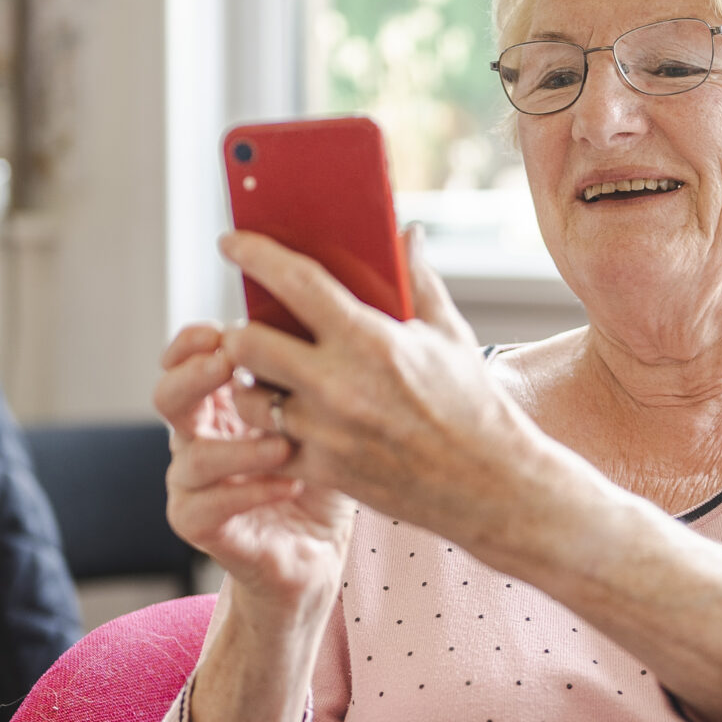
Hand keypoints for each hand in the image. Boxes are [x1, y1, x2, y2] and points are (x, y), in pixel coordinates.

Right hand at [152, 319, 352, 618]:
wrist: (315, 554)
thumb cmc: (323, 476)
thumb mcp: (326, 416)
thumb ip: (318, 373)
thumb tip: (346, 311)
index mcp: (220, 404)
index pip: (186, 360)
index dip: (193, 342)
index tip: (221, 328)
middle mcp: (197, 439)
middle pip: (169, 397)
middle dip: (194, 375)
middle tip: (230, 363)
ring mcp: (192, 485)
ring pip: (191, 456)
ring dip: (239, 446)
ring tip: (284, 444)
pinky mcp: (200, 527)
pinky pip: (207, 506)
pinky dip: (250, 491)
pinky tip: (289, 483)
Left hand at [215, 226, 536, 550]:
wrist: (489, 486)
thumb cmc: (473, 406)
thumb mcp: (450, 334)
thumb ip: (419, 280)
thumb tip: (408, 234)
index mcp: (371, 340)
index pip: (294, 282)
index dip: (254, 255)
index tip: (232, 243)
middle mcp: (339, 385)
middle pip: (247, 342)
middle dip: (240, 331)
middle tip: (252, 328)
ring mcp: (325, 432)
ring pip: (248, 396)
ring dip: (250, 382)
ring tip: (270, 376)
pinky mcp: (322, 471)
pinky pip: (267, 444)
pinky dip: (269, 430)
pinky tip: (285, 420)